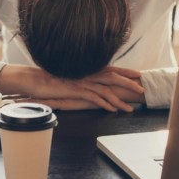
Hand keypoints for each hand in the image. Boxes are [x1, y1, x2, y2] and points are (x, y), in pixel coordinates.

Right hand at [0, 65, 144, 111]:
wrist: (35, 80)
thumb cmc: (52, 80)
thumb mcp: (71, 78)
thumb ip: (82, 79)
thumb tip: (92, 84)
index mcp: (87, 69)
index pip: (111, 69)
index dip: (126, 71)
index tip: (139, 74)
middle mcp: (87, 73)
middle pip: (113, 77)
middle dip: (129, 83)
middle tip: (143, 89)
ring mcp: (82, 81)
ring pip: (106, 89)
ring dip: (120, 99)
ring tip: (131, 108)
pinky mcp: (76, 90)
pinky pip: (94, 97)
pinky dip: (105, 103)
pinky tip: (113, 109)